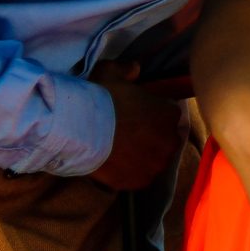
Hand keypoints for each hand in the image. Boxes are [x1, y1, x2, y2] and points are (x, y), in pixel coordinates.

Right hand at [87, 61, 184, 191]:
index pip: (169, 115)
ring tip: (123, 152)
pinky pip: (139, 177)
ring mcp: (155, 164)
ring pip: (155, 160)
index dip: (153, 115)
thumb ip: (127, 70)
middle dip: (153, 137)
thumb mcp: (111, 72)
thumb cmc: (99, 98)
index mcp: (169, 114)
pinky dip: (131, 172)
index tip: (139, 116)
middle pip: (166, 140)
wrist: (80, 130)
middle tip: (131, 135)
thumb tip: (134, 68)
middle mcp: (169, 141)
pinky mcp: (139, 181)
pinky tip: (116, 166)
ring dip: (144, 157)